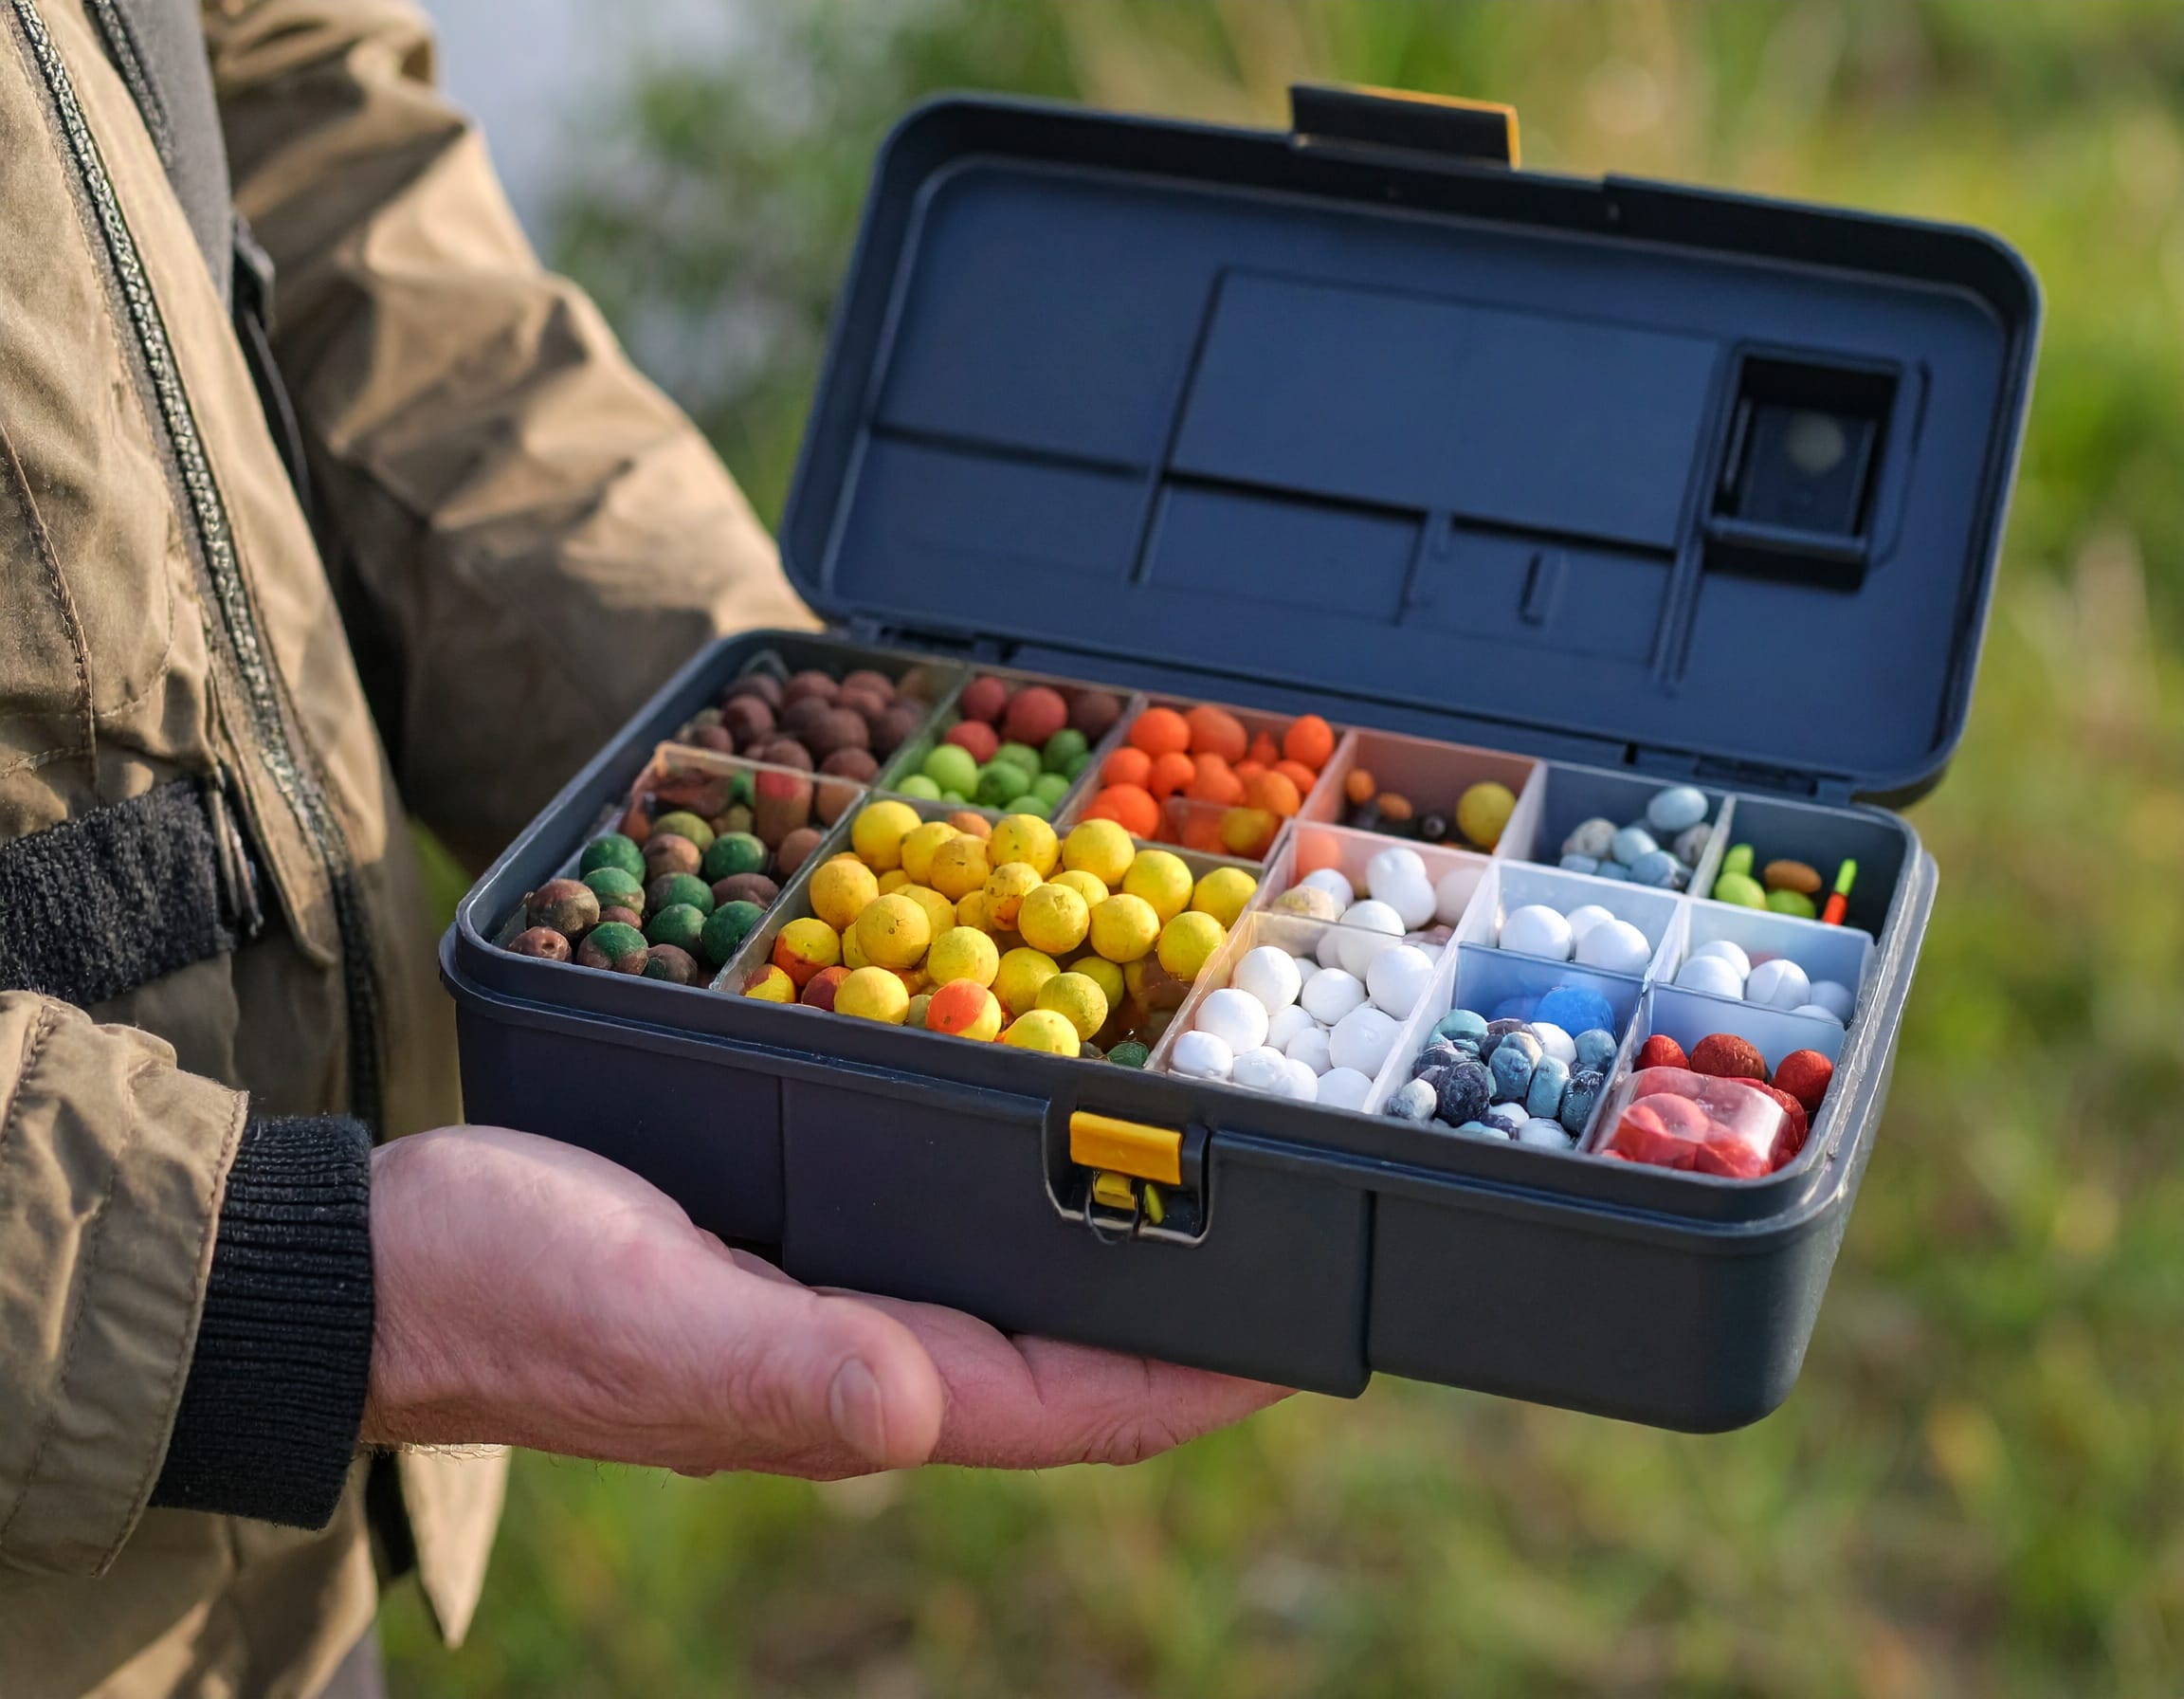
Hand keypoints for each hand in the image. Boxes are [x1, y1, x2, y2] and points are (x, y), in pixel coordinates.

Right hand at [362, 1127, 1286, 1475]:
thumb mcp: (640, 1315)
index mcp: (857, 1391)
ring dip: (1110, 1257)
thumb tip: (921, 1412)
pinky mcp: (788, 1247)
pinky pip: (936, 1235)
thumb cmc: (500, 1287)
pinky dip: (1012, 1198)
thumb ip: (779, 1367)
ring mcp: (830, 1306)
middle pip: (1070, 1357)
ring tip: (1196, 1187)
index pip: (1075, 1405)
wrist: (384, 1258)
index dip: (1198, 1377)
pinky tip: (1035, 1145)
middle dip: (1182, 1315)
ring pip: (1013, 1293)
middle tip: (1282, 1233)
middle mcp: (865, 1361)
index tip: (1302, 1338)